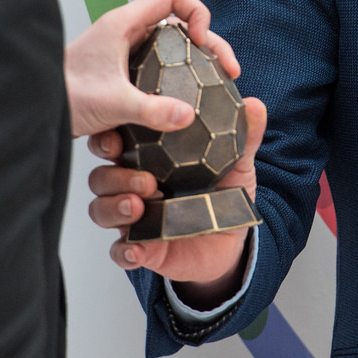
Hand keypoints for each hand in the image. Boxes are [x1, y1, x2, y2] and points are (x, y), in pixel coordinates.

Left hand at [65, 0, 237, 138]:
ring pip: (170, 48)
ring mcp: (123, 53)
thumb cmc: (60, 94)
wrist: (30, 106)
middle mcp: (125, 33)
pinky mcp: (120, 73)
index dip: (197, 12)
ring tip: (213, 87)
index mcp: (123, 23)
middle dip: (208, 45)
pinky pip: (158, 68)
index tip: (203, 43)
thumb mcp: (112, 104)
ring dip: (193, 64)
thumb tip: (187, 116)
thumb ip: (151, 110)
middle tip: (227, 72)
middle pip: (180, 24)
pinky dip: (175, 79)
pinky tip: (184, 102)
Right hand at [88, 95, 266, 295]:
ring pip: (102, 210)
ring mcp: (134, 219)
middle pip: (102, 177)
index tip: (116, 138)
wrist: (231, 243)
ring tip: (140, 207)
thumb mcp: (237, 165)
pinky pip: (120, 252)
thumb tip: (255, 106)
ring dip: (115, 208)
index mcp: (149, 160)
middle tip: (145, 180)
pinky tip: (138, 249)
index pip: (115, 143)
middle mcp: (134, 187)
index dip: (107, 139)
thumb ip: (243, 137)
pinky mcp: (141, 249)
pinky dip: (125, 251)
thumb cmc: (223, 197)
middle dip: (115, 176)